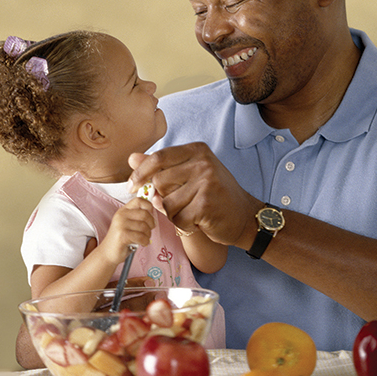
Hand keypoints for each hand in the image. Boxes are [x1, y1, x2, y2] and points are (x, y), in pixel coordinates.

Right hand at [98, 198, 155, 264]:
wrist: (108, 253)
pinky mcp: (122, 235)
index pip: (139, 200)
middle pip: (145, 214)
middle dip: (151, 224)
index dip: (149, 206)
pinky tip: (142, 243)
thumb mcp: (128, 224)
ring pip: (144, 227)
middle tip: (148, 231)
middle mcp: (121, 215)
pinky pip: (141, 237)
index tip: (150, 214)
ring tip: (143, 239)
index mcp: (123, 210)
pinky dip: (145, 242)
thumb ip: (137, 216)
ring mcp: (121, 225)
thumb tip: (152, 212)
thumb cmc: (122, 239)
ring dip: (147, 235)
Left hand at [128, 144, 261, 247]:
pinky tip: (197, 221)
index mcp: (196, 150)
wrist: (245, 217)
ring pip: (166, 203)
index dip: (140, 173)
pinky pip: (177, 219)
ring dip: (173, 213)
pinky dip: (183, 225)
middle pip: (159, 181)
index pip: (158, 158)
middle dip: (161, 198)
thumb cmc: (214, 194)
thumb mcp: (189, 173)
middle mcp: (203, 163)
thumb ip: (160, 166)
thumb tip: (131, 158)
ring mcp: (206, 183)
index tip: (131, 186)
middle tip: (177, 204)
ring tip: (190, 211)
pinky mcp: (206, 204)